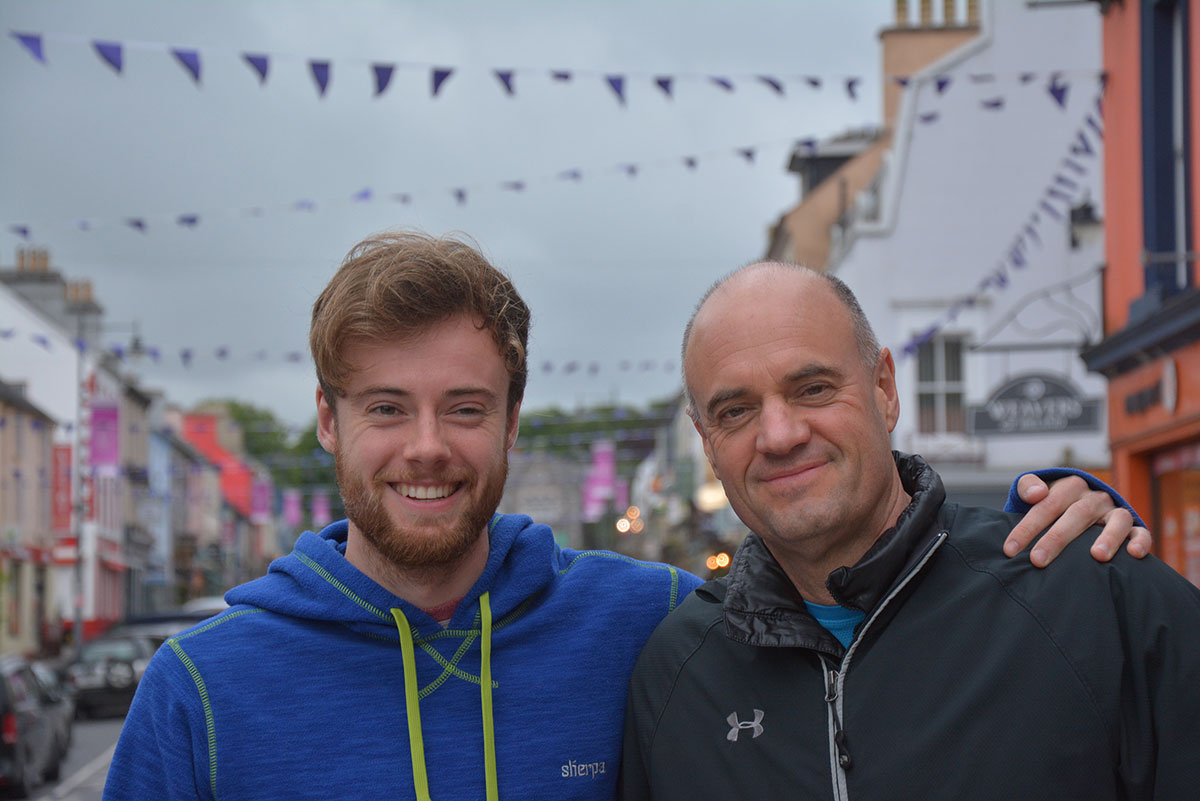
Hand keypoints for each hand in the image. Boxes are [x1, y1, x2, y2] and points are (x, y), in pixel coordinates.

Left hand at [1003, 474, 1151, 566]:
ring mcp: (1114, 512)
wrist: (1080, 506)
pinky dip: (1140, 541)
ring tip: (1097, 556)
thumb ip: (1027, 487)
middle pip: (1076, 514)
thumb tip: (1036, 493)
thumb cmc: (1051, 505)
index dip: (1027, 527)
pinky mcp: (1132, 527)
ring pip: (1117, 520)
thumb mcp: (1034, 492)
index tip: (1010, 550)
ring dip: (1108, 537)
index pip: (1046, 505)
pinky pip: (1141, 532)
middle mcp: (1094, 498)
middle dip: (1056, 538)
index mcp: (1069, 487)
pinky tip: (1134, 555)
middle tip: (1038, 560)